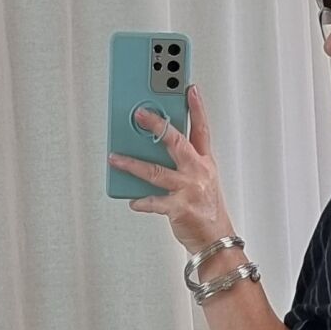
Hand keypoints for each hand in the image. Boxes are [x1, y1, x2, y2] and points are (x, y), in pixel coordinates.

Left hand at [109, 86, 235, 253]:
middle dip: (157, 126)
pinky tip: (132, 199)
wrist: (216, 241)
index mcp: (205, 162)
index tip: (189, 87)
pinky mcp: (179, 208)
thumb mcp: (202, 180)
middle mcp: (197, 172)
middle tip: (140, 113)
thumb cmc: (206, 210)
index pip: (201, 129)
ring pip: (155, 171)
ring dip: (131, 164)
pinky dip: (141, 201)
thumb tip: (153, 148)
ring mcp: (188, 190)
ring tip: (114, 158)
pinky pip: (154, 201)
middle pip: (176, 142)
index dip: (197, 107)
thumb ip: (182, 162)